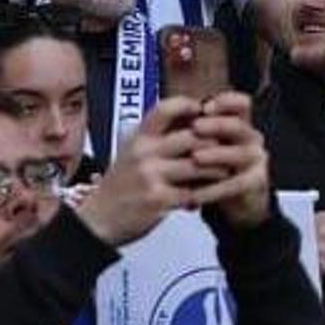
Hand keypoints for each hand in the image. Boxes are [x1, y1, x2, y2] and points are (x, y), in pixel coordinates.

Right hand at [79, 97, 210, 245]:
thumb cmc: (119, 185)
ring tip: (223, 172)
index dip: (189, 106)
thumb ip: (157, 138)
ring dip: (216, 169)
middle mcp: (144, 152)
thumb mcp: (131, 152)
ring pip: (199, 165)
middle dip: (214, 142)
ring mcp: (151, 176)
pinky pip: (193, 192)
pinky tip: (205, 195)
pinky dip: (204, 194)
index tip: (204, 111)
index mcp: (138, 137)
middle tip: (227, 147)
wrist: (98, 219)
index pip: (166, 108)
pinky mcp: (158, 199)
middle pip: (193, 136)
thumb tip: (192, 119)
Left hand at [184, 91, 272, 226]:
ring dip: (216, 154)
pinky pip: (234, 185)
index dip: (225, 102)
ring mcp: (256, 161)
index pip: (241, 104)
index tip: (204, 106)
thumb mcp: (206, 146)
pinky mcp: (255, 183)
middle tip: (195, 126)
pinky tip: (194, 193)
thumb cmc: (215, 168)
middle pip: (239, 125)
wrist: (239, 201)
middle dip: (216, 124)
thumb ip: (194, 131)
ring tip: (195, 158)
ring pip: (239, 154)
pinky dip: (212, 189)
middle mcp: (251, 139)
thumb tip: (167, 116)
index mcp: (240, 124)